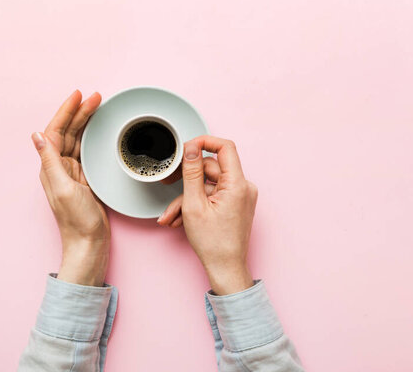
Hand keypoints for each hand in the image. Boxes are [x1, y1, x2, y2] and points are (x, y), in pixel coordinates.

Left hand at [31, 90, 108, 286]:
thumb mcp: (63, 188)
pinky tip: (99, 131)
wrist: (89, 243)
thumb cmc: (77, 220)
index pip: (56, 131)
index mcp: (51, 167)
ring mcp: (72, 173)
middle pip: (69, 132)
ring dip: (87, 122)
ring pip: (79, 139)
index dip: (66, 111)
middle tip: (95, 97)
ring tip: (98, 107)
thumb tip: (36, 135)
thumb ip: (50, 161)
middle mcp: (59, 167)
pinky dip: (93, 138)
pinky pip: (87, 151)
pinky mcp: (85, 179)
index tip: (77, 95)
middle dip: (80, 112)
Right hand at [157, 136, 257, 294]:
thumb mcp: (194, 204)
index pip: (225, 148)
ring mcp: (241, 196)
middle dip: (187, 181)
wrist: (225, 269)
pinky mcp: (236, 204)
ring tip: (172, 216)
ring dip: (187, 198)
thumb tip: (191, 148)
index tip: (187, 147)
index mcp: (238, 185)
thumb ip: (191, 173)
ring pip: (208, 185)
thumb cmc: (213, 244)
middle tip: (168, 186)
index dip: (204, 142)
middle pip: (211, 169)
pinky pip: (213, 195)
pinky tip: (181, 218)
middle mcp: (244, 187)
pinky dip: (197, 204)